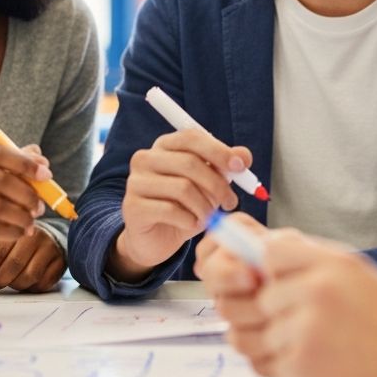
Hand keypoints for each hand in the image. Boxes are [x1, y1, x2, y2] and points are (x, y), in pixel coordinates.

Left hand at [0, 227, 65, 293]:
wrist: (49, 235)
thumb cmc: (15, 242)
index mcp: (14, 227)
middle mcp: (34, 235)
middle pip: (13, 264)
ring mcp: (49, 248)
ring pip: (29, 276)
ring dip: (15, 284)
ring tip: (10, 281)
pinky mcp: (60, 262)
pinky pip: (44, 283)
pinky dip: (32, 288)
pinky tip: (26, 281)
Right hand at [108, 128, 252, 280]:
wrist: (156, 239)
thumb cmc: (184, 207)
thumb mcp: (208, 185)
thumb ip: (224, 167)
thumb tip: (244, 155)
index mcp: (164, 145)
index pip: (191, 137)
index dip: (218, 150)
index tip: (240, 167)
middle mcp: (146, 158)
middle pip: (189, 162)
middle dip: (217, 184)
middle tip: (230, 202)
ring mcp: (136, 182)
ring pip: (183, 188)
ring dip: (205, 207)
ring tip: (209, 218)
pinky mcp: (133, 207)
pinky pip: (170, 210)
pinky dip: (190, 221)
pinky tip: (192, 225)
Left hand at [201, 228, 376, 376]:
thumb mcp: (356, 273)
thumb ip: (311, 260)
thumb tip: (263, 253)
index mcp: (330, 263)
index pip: (269, 252)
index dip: (272, 269)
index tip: (283, 282)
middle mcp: (316, 290)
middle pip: (262, 293)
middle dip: (277, 310)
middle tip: (307, 322)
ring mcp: (307, 329)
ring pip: (262, 329)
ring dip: (279, 340)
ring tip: (316, 344)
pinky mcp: (303, 367)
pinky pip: (269, 361)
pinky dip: (287, 366)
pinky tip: (320, 364)